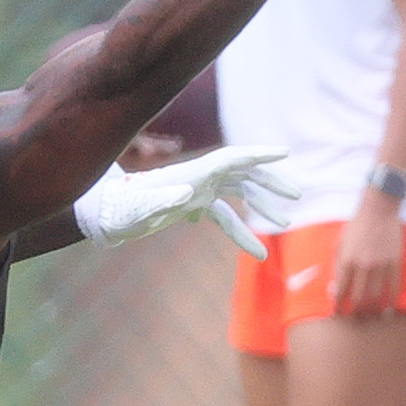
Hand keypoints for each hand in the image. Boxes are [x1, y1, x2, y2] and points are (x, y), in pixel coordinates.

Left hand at [73, 145, 298, 256]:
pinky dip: (240, 232)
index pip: (232, 158)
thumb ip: (162, 200)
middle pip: (243, 174)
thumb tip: (186, 196)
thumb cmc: (123, 210)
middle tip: (297, 195)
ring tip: (284, 225)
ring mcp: (197, 191)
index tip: (284, 153)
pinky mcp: (192, 207)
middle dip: (271, 182)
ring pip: (238, 193)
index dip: (258, 154)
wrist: (108, 216)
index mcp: (192, 174)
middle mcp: (199, 178)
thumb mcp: (141, 208)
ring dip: (261, 206)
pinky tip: (256, 252)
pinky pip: (223, 217)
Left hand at [331, 192, 403, 314]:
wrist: (378, 210)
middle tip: (355, 319)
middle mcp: (363, 265)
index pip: (341, 290)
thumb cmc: (356, 226)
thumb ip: (337, 264)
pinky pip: (394, 286)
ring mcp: (380, 265)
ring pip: (376, 295)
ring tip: (371, 317)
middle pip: (359, 297)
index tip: (337, 314)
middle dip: (356, 312)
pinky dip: (391, 299)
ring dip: (373, 309)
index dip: (338, 305)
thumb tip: (335, 287)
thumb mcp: (339, 243)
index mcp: (346, 260)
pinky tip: (389, 308)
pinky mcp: (395, 262)